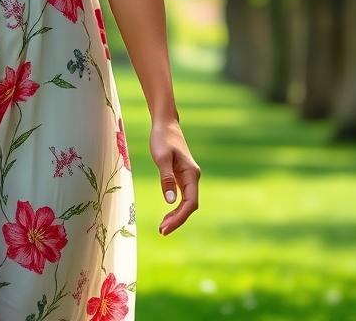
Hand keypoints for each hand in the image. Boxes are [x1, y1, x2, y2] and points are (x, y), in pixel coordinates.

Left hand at [149, 118, 199, 235]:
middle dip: (177, 220)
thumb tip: (170, 202)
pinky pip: (182, 197)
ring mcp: (188, 178)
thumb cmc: (162, 138)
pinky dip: (175, 208)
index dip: (180, 217)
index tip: (165, 227)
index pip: (190, 203)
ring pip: (186, 203)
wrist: (165, 123)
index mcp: (191, 174)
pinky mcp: (182, 176)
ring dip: (177, 216)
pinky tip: (167, 215)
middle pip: (190, 206)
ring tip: (163, 227)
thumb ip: (166, 178)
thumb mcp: (161, 157)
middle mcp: (193, 178)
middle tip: (162, 231)